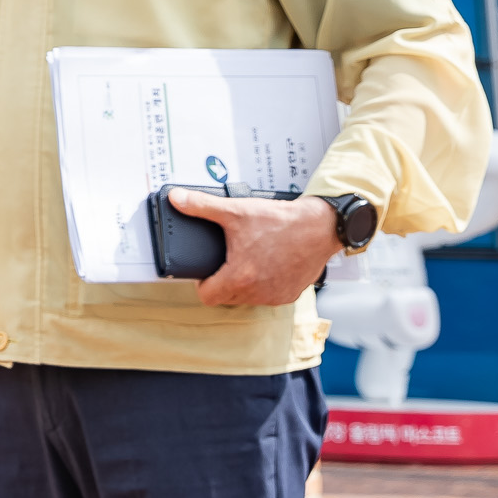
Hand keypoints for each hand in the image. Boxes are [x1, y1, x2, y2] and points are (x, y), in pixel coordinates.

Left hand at [172, 190, 340, 306]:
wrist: (320, 226)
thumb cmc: (281, 221)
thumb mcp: (236, 211)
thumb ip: (201, 206)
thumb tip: (177, 199)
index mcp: (240, 277)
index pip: (207, 297)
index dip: (202, 283)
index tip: (207, 270)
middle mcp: (258, 292)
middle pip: (227, 298)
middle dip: (222, 282)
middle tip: (226, 260)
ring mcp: (277, 296)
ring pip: (248, 298)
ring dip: (244, 284)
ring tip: (246, 260)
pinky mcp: (292, 294)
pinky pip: (269, 296)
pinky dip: (264, 285)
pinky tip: (266, 265)